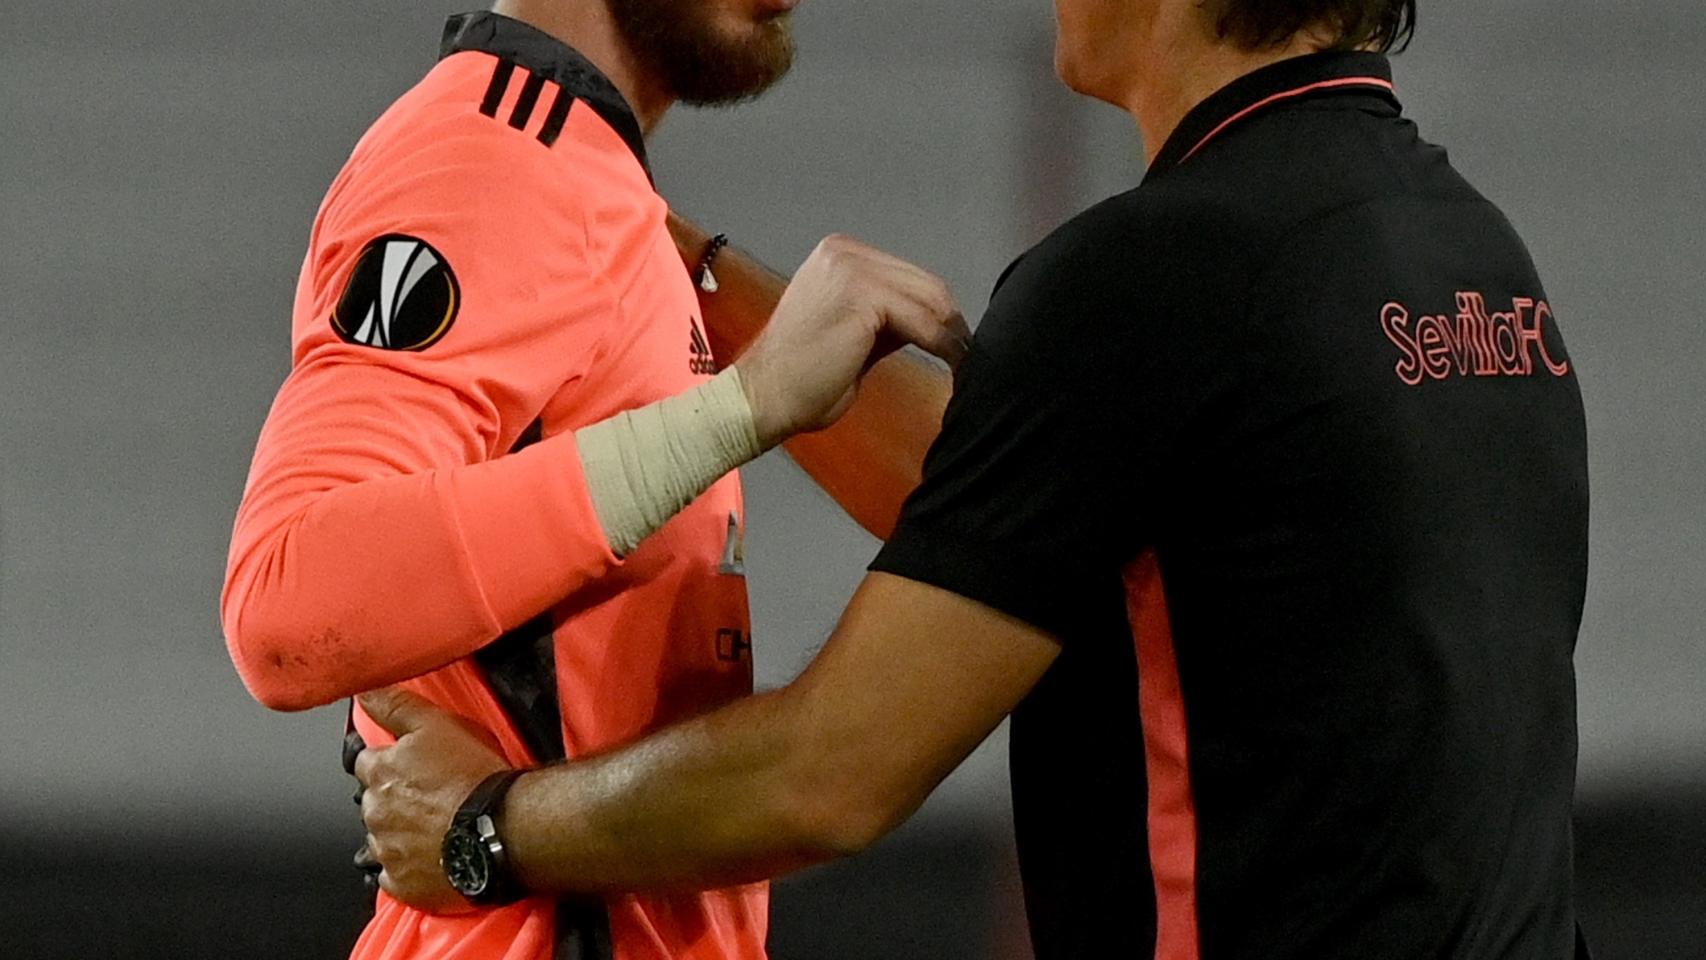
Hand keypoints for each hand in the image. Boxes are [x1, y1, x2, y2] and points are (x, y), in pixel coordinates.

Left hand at [353, 686, 511, 912]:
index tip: (408, 764)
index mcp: (381, 772)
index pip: (366, 761)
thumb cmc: (475, 778)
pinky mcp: (402, 883)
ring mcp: (386, 850)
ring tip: (437, 826)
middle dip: (393, 798)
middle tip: (432, 796)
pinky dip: (408, 867)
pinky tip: (432, 856)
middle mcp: (375, 811)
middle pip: (373, 801)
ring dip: (401, 832)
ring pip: (382, 838)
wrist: (502, 829)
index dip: (389, 760)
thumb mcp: (438, 724)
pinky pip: (395, 876)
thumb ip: (395, 706)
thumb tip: (364, 692)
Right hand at [735, 235, 968, 448]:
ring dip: (952, 335)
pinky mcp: (862, 295)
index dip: (937, 312)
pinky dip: (943, 346)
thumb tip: (929, 323)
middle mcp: (845, 252)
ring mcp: (852, 269)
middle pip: (925, 284)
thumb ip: (886, 318)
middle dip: (950, 322)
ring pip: (930, 300)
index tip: (955, 343)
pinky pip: (922, 322)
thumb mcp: (849, 332)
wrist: (763, 396)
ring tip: (964, 364)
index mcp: (839, 255)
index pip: (909, 277)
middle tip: (969, 356)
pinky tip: (954, 366)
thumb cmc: (800, 377)